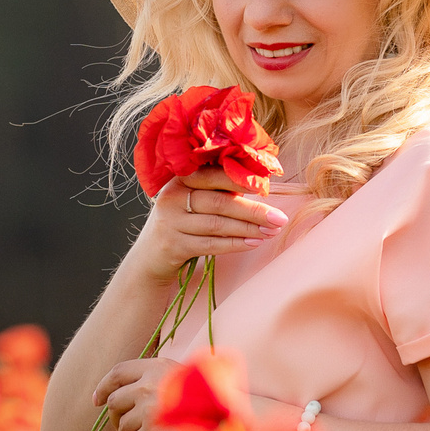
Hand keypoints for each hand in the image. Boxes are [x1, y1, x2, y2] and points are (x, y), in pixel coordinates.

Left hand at [94, 357, 215, 430]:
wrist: (228, 425)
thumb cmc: (211, 401)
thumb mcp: (186, 375)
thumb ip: (161, 375)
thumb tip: (131, 383)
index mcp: (157, 367)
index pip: (118, 372)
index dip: (103, 386)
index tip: (96, 399)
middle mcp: (149, 385)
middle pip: (114, 401)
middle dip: (115, 415)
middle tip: (121, 423)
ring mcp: (150, 409)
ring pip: (121, 425)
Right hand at [128, 167, 288, 285]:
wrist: (149, 255)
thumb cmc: (182, 220)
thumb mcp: (191, 198)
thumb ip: (217, 188)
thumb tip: (260, 181)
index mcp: (180, 178)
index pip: (214, 174)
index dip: (242, 180)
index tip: (267, 186)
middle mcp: (172, 197)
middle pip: (220, 202)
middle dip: (254, 210)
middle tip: (280, 217)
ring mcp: (170, 222)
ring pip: (218, 224)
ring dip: (249, 228)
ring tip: (272, 231)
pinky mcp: (173, 246)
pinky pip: (211, 244)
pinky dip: (235, 244)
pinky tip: (254, 243)